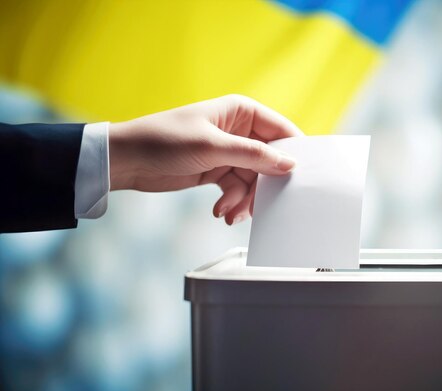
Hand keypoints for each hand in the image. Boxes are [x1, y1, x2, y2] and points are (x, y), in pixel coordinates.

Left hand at [108, 95, 301, 224]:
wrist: (127, 161)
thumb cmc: (165, 141)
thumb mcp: (213, 148)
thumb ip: (254, 156)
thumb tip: (290, 163)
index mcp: (241, 112)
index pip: (281, 131)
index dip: (292, 154)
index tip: (300, 179)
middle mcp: (239, 131)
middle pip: (269, 161)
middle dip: (262, 186)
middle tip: (257, 207)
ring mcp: (228, 153)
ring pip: (253, 180)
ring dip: (244, 199)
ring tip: (228, 212)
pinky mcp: (217, 171)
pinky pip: (237, 189)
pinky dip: (232, 202)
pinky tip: (220, 211)